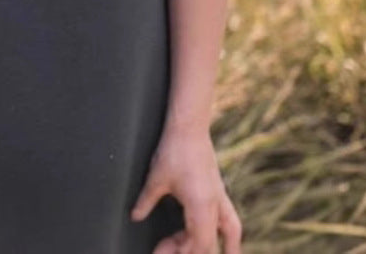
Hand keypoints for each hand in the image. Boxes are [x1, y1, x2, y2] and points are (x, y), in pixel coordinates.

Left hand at [129, 127, 240, 253]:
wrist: (189, 126)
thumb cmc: (174, 149)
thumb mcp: (156, 178)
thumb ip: (146, 201)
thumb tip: (136, 217)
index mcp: (200, 206)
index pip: (198, 244)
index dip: (181, 252)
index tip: (160, 251)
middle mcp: (214, 204)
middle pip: (208, 242)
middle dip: (189, 251)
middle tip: (165, 249)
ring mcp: (219, 196)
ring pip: (229, 231)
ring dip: (220, 247)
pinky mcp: (218, 189)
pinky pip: (230, 218)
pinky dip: (228, 233)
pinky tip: (225, 239)